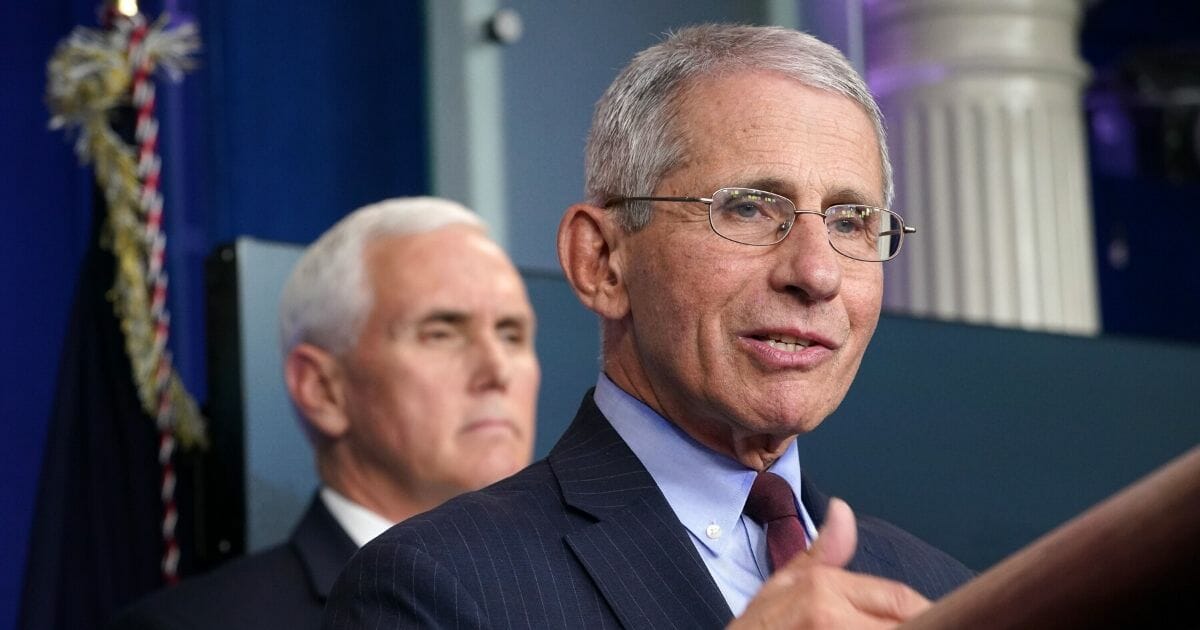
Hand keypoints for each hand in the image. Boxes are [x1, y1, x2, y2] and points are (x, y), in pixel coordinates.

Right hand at [728, 498, 930, 628]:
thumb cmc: (757, 629)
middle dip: (914, 626)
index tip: (931, 618)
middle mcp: (829, 615)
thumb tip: (842, 511)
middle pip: (905, 623)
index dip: (923, 612)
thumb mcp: (783, 584)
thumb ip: (822, 552)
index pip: (900, 599)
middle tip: (920, 625)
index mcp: (822, 587)